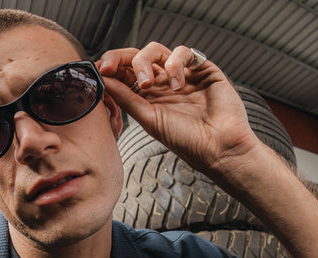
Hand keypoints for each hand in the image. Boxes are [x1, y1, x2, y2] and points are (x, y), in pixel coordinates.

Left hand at [97, 43, 259, 176]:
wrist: (217, 147)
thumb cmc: (185, 140)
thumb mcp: (148, 119)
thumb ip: (127, 98)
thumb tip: (104, 80)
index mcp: (148, 98)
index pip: (126, 74)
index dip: (112, 68)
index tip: (100, 70)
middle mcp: (163, 84)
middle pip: (137, 58)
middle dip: (121, 58)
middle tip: (110, 66)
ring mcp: (182, 74)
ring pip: (156, 51)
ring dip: (145, 61)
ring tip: (148, 83)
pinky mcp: (201, 68)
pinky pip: (182, 52)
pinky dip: (175, 63)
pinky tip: (177, 84)